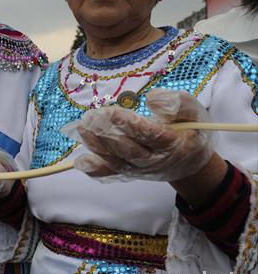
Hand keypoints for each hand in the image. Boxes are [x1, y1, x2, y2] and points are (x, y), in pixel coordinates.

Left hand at [64, 89, 214, 181]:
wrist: (189, 160)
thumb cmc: (188, 129)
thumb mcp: (192, 111)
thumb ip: (177, 103)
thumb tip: (152, 98)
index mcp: (172, 144)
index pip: (149, 135)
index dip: (130, 125)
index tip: (113, 112)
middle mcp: (155, 160)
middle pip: (129, 150)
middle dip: (108, 134)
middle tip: (92, 116)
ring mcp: (140, 169)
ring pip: (116, 162)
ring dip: (97, 146)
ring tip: (83, 128)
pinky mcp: (129, 173)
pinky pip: (110, 175)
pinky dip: (94, 170)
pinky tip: (80, 160)